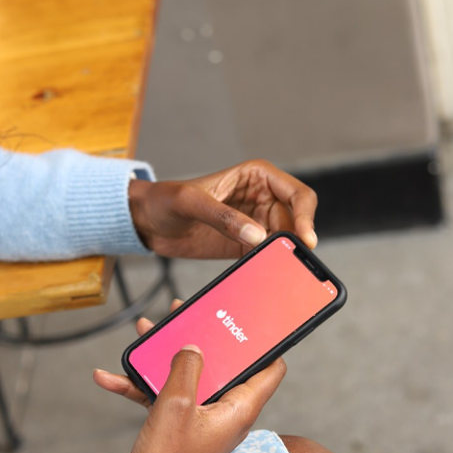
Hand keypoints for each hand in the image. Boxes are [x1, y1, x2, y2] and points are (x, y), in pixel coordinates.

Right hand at [95, 299, 287, 452]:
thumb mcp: (175, 406)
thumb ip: (186, 368)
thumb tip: (194, 346)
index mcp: (240, 409)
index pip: (270, 370)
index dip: (266, 344)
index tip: (255, 322)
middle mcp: (226, 414)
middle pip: (224, 366)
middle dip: (203, 339)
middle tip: (188, 314)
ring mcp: (202, 421)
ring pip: (190, 378)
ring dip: (166, 357)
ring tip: (148, 332)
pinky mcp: (180, 428)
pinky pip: (166, 398)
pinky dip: (142, 386)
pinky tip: (110, 377)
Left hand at [128, 160, 317, 259]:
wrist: (146, 222)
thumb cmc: (164, 199)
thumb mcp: (190, 202)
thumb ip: (223, 217)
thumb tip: (258, 235)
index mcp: (258, 177)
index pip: (298, 195)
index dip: (306, 216)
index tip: (304, 239)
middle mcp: (263, 199)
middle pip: (297, 222)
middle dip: (296, 241)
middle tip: (291, 261)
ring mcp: (257, 223)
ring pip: (285, 242)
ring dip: (283, 257)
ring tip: (276, 270)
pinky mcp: (246, 245)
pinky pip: (267, 257)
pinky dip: (269, 266)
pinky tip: (263, 275)